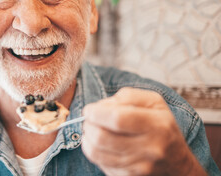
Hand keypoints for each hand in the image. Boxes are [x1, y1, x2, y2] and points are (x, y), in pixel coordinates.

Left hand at [81, 87, 206, 175]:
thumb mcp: (152, 102)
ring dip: (87, 138)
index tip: (89, 109)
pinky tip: (102, 144)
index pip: (118, 119)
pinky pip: (100, 163)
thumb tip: (100, 106)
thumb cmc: (160, 125)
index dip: (96, 113)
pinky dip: (94, 151)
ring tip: (92, 130)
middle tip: (88, 119)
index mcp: (157, 124)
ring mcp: (139, 167)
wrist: (177, 161)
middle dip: (88, 125)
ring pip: (97, 153)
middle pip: (103, 137)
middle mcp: (150, 148)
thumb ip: (126, 96)